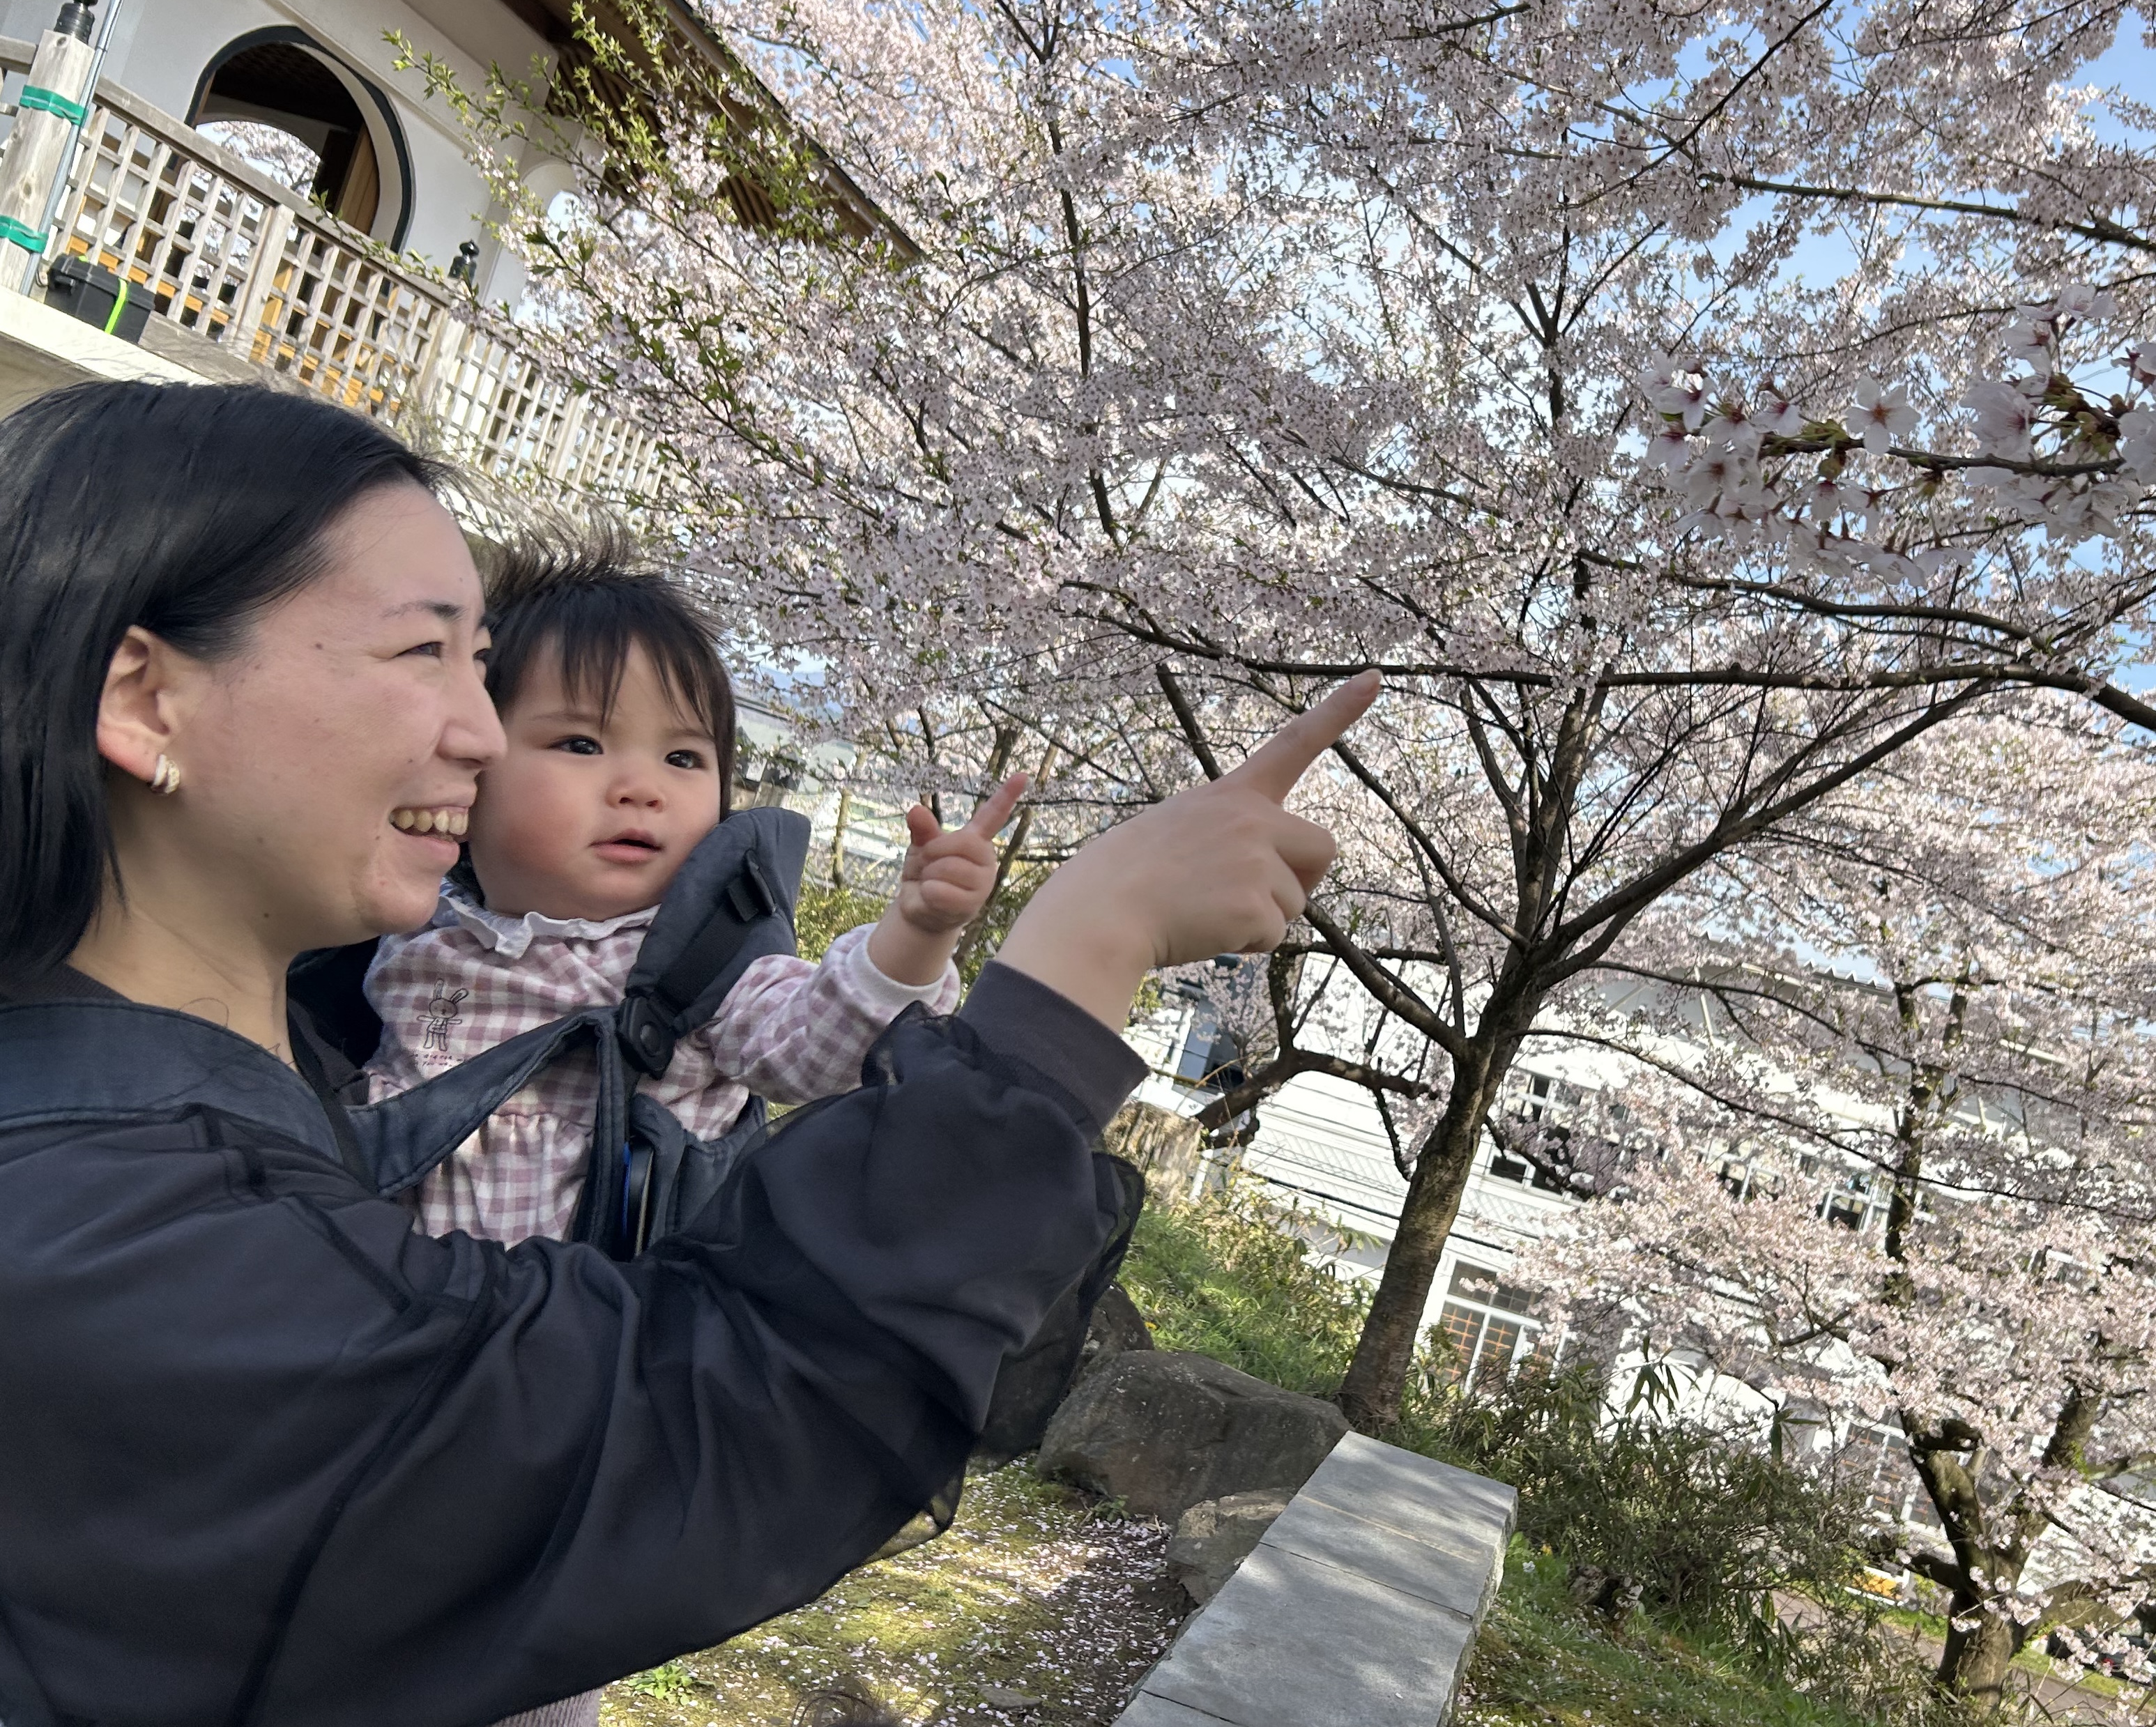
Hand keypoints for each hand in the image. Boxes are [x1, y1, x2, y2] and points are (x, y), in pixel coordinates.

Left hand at [895, 772, 1028, 936]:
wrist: (922, 909)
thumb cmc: (927, 873)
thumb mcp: (922, 846)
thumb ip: (922, 829)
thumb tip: (916, 810)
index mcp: (975, 840)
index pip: (993, 814)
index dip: (1006, 795)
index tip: (1022, 775)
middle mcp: (985, 859)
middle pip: (960, 843)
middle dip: (933, 852)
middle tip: (927, 863)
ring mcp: (982, 883)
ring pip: (946, 868)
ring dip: (928, 875)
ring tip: (932, 882)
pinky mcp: (972, 905)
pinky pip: (939, 891)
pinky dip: (927, 893)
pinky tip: (933, 898)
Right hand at [996, 672, 1379, 1026]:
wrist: (1098, 914)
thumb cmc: (1123, 878)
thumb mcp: (1177, 829)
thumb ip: (1225, 837)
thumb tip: (1254, 884)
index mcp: (1231, 795)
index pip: (1293, 742)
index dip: (1339, 710)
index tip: (1374, 677)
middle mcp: (1252, 819)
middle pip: (1323, 849)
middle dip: (1300, 880)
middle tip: (1247, 896)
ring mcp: (1256, 861)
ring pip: (1294, 903)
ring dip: (1260, 918)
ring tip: (1204, 911)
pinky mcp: (1257, 906)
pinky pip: (1273, 937)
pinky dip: (1245, 944)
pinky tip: (1204, 931)